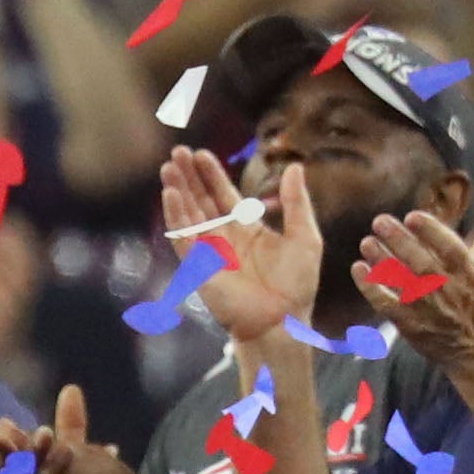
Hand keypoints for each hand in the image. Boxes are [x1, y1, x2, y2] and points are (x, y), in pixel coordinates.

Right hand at [158, 146, 321, 342]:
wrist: (282, 321)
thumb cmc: (296, 285)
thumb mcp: (305, 236)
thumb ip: (297, 202)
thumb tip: (295, 166)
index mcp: (245, 228)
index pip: (223, 194)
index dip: (211, 174)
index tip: (201, 153)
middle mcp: (223, 237)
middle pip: (201, 199)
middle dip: (189, 176)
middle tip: (178, 151)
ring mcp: (209, 251)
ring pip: (188, 214)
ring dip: (177, 189)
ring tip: (169, 165)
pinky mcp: (198, 266)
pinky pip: (182, 237)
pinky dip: (175, 215)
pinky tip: (170, 193)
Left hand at [353, 195, 473, 370]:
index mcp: (469, 271)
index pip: (450, 249)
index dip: (432, 233)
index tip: (413, 215)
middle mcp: (448, 289)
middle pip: (422, 264)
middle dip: (400, 242)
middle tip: (380, 221)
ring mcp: (429, 309)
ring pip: (403, 284)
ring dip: (383, 262)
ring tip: (366, 242)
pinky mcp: (411, 325)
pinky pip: (388, 305)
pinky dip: (371, 289)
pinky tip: (358, 269)